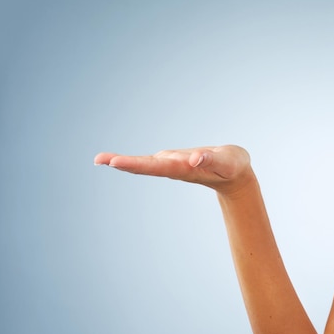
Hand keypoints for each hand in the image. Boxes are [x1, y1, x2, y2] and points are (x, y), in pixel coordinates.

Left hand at [94, 145, 253, 195]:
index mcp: (185, 169)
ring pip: (146, 164)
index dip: (135, 164)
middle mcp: (175, 168)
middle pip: (146, 166)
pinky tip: (119, 161)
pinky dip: (135, 161)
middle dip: (123, 163)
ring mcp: (174, 165)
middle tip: (99, 159)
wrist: (235, 174)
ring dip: (124, 162)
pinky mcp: (175, 161)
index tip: (115, 162)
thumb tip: (193, 158)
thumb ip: (212, 160)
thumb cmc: (233, 166)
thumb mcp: (227, 162)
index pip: (157, 166)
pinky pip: (152, 161)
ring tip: (101, 159)